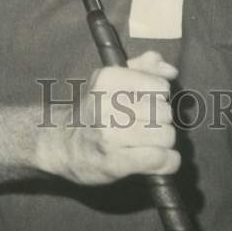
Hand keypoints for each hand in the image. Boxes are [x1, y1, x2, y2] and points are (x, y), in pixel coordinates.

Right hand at [40, 51, 180, 185]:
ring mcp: (110, 135)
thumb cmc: (93, 109)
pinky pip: (160, 159)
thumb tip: (171, 70)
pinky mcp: (114, 163)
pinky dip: (167, 162)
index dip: (159, 96)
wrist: (60, 144)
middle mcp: (107, 104)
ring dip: (163, 142)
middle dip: (162, 121)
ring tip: (149, 142)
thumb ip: (144, 67)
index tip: (145, 103)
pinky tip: (159, 160)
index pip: (160, 86)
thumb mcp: (111, 79)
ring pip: (166, 136)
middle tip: (146, 125)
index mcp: (108, 78)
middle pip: (165, 112)